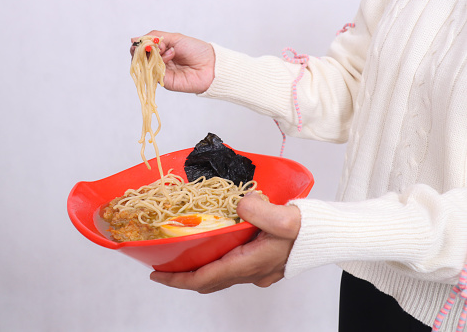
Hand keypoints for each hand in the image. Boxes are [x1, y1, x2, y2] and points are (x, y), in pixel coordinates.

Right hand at [130, 30, 214, 93]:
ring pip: (146, 66)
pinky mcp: (165, 82)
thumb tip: (134, 39)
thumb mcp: (175, 38)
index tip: (138, 43)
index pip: (144, 48)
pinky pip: (154, 75)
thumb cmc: (196, 50)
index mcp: (163, 51)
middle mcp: (160, 62)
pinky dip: (157, 65)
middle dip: (143, 51)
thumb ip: (156, 37)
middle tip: (148, 47)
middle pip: (142, 58)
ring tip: (163, 50)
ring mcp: (162, 72)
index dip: (139, 45)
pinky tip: (167, 58)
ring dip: (151, 56)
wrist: (210, 65)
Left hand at [150, 192, 301, 292]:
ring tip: (182, 257)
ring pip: (220, 277)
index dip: (178, 279)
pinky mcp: (264, 264)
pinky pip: (232, 270)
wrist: (331, 235)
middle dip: (183, 277)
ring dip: (199, 271)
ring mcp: (259, 271)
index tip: (157, 274)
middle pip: (209, 282)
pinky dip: (215, 264)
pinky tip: (213, 249)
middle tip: (162, 267)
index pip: (205, 278)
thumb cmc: (311, 228)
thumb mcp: (287, 218)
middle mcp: (252, 272)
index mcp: (251, 263)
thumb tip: (240, 205)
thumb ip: (262, 212)